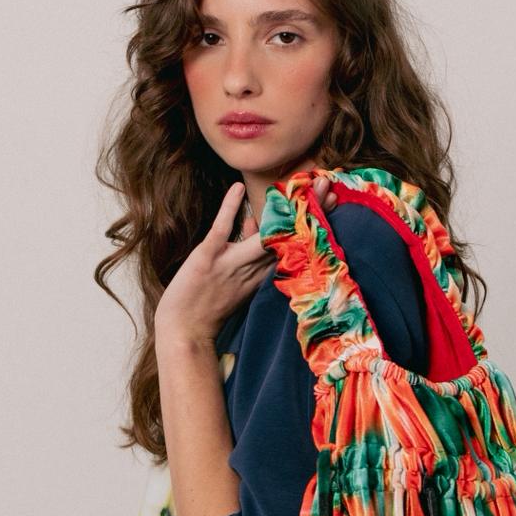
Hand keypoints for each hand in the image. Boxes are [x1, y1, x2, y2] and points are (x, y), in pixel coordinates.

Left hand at [154, 175, 338, 348]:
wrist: (184, 331)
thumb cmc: (209, 307)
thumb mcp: (238, 281)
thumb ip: (250, 251)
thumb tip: (257, 219)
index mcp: (262, 275)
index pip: (294, 246)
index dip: (313, 224)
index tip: (331, 202)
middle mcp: (253, 269)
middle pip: (288, 237)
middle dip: (310, 211)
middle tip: (329, 186)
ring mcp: (231, 263)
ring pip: (265, 235)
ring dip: (285, 210)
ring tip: (303, 184)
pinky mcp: (208, 257)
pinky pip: (223, 228)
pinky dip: (229, 207)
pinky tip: (239, 187)